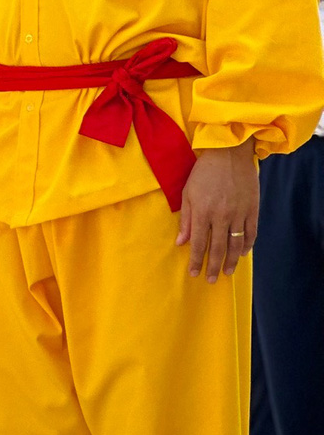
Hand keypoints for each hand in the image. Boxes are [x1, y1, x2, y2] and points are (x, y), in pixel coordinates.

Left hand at [177, 141, 258, 281]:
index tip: (194, 273)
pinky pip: (251, 233)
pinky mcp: (252, 209)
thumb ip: (186, 219)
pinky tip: (243, 254)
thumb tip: (181, 242)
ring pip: (236, 244)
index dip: (196, 260)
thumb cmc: (203, 172)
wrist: (229, 154)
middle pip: (218, 248)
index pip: (198, 243)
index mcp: (202, 212)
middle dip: (214, 266)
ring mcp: (239, 213)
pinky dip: (247, 246)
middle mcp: (221, 216)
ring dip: (232, 261)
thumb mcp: (187, 193)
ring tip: (228, 273)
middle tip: (211, 280)